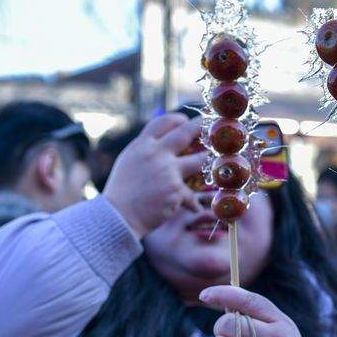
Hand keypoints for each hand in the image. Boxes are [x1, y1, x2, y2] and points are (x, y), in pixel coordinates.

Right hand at [103, 114, 206, 238]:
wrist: (117, 216)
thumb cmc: (121, 191)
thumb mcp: (129, 161)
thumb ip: (145, 150)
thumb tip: (162, 142)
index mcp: (142, 145)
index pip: (163, 122)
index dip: (178, 120)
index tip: (186, 122)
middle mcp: (156, 154)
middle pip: (185, 133)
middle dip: (201, 127)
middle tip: (212, 128)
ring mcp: (168, 171)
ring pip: (199, 160)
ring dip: (208, 160)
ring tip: (219, 162)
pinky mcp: (176, 190)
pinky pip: (192, 195)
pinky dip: (194, 203)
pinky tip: (197, 208)